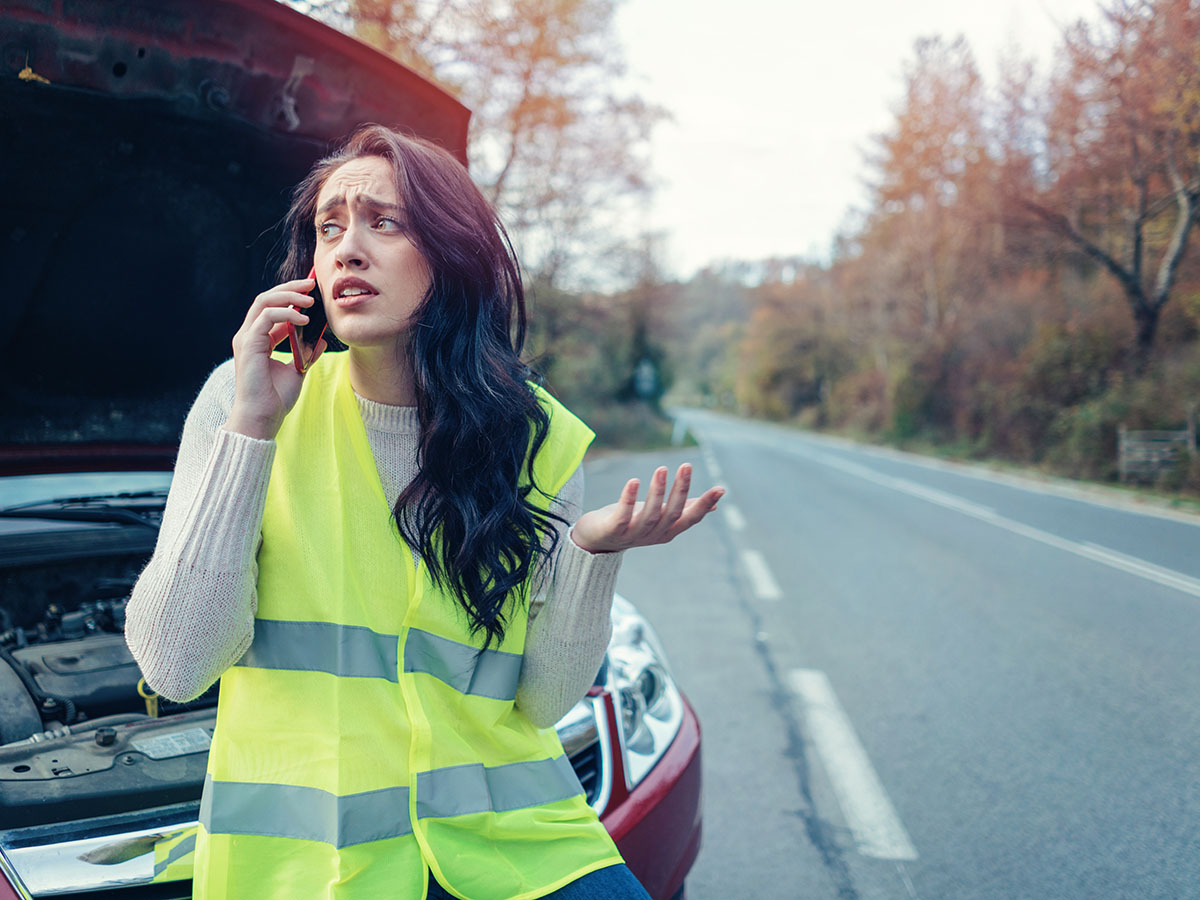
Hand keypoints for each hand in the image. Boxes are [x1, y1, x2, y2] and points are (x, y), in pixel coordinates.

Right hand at [223, 277, 327, 439]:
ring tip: (310, 300)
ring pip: (264, 302)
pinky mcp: (248, 344)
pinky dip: (286, 313)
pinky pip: (266, 317)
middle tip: (312, 283)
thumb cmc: (276, 399)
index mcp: (259, 340)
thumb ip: (306, 353)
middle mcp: (250, 335)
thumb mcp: (298, 371)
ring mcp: (246, 338)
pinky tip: (303, 319)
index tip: (313, 290)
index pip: (273, 308)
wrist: (263, 418)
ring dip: (289, 296)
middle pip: (266, 298)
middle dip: (290, 288)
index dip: (292, 296)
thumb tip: (321, 339)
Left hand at [571, 463, 724, 553]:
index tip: (720, 489)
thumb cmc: (632, 523)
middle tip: (686, 465)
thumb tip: (714, 506)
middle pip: (672, 513)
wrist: (596, 539)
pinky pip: (623, 515)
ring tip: (661, 469)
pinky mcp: (614, 530)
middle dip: (681, 489)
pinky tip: (634, 481)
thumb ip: (684, 510)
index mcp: (668, 530)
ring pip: (650, 513)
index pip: (691, 518)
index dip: (704, 504)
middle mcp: (654, 534)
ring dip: (657, 491)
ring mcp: (634, 534)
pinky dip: (628, 498)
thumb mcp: (660, 515)